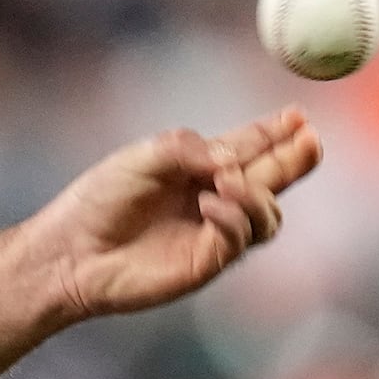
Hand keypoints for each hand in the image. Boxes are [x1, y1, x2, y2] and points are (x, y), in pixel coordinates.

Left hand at [30, 107, 322, 321]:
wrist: (69, 252)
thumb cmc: (97, 202)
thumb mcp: (141, 159)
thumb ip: (188, 150)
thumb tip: (233, 161)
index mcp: (197, 168)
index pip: (247, 147)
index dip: (274, 132)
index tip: (297, 115)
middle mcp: (212, 199)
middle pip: (272, 178)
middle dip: (295, 159)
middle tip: (310, 141)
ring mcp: (212, 233)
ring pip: (268, 214)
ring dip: (258, 193)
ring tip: (226, 182)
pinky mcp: (206, 262)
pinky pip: (241, 239)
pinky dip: (234, 217)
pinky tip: (210, 204)